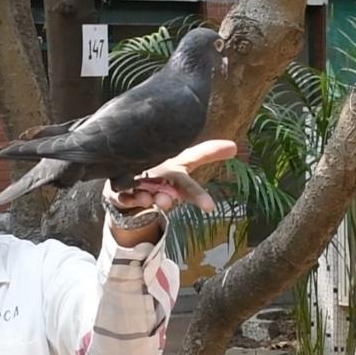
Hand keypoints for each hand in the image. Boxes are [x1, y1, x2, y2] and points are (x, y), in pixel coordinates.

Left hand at [102, 139, 237, 213]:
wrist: (131, 186)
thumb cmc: (160, 172)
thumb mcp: (183, 160)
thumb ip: (207, 153)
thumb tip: (235, 146)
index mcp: (173, 180)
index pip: (189, 188)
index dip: (199, 197)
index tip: (209, 208)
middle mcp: (157, 189)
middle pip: (165, 197)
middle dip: (166, 200)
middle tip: (166, 202)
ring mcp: (139, 192)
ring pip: (144, 197)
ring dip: (146, 198)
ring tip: (146, 197)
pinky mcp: (120, 194)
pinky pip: (121, 197)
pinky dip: (124, 197)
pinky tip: (125, 195)